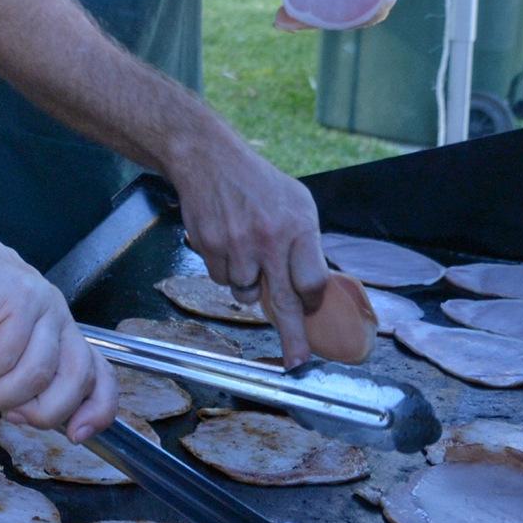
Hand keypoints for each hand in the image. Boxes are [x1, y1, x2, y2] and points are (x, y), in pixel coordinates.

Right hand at [0, 235, 115, 441]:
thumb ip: (14, 383)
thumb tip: (33, 413)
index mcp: (49, 325)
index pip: (96, 369)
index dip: (95, 407)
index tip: (76, 434)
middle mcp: (51, 308)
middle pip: (78, 376)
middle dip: (39, 409)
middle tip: (0, 409)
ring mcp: (38, 296)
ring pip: (39, 372)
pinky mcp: (17, 291)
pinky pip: (8, 354)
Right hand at [168, 128, 329, 368]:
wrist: (208, 159)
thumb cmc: (257, 183)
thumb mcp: (296, 202)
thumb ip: (307, 243)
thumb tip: (314, 288)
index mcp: (298, 226)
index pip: (312, 282)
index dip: (311, 300)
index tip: (309, 308)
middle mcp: (269, 239)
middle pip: (284, 302)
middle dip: (293, 337)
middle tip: (298, 362)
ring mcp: (237, 244)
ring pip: (245, 293)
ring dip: (247, 283)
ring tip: (244, 250)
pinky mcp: (209, 247)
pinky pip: (221, 281)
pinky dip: (225, 270)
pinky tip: (225, 243)